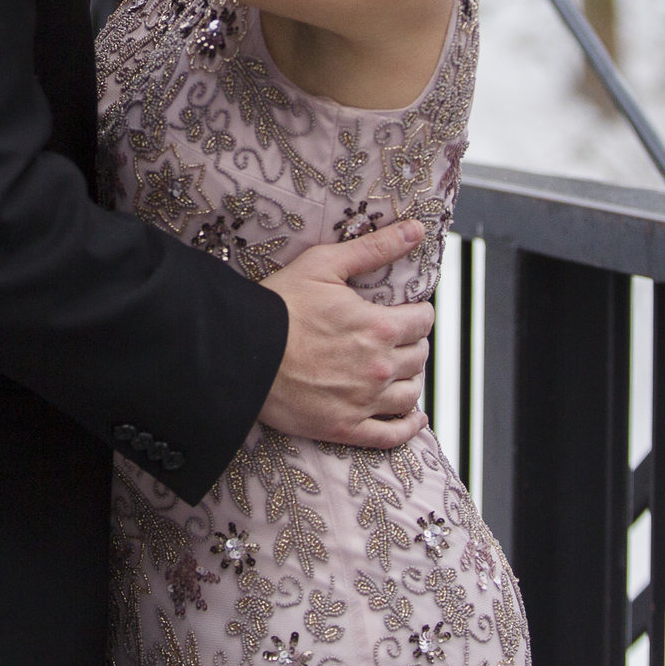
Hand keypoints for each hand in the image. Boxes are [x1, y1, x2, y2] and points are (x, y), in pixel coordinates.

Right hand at [257, 221, 434, 449]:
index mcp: (378, 326)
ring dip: (412, 379)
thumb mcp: (325, 265)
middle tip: (398, 338)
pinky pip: (391, 435)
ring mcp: (364, 401)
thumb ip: (374, 248)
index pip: (423, 321)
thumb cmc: (278, 306)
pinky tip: (414, 419)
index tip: (408, 312)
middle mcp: (378, 367)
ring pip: (411, 394)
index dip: (418, 313)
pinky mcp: (345, 427)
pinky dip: (409, 427)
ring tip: (401, 371)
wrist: (241, 351)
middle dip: (413, 344)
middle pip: (419, 356)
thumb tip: (415, 231)